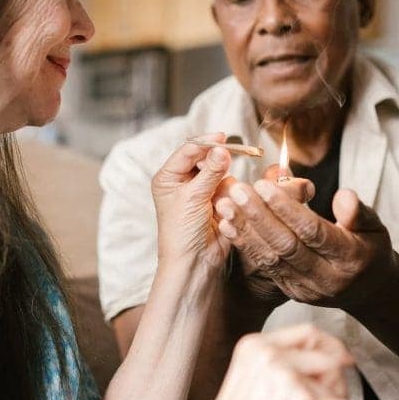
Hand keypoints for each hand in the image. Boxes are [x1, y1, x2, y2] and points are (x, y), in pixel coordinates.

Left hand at [151, 134, 233, 272]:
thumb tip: (222, 149)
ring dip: (223, 186)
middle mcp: (183, 182)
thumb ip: (210, 171)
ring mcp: (201, 192)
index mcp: (168, 177)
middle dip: (217, 166)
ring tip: (218, 205)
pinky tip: (224, 211)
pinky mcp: (217, 202)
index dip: (205, 143)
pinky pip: (230, 189)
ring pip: (221, 174)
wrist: (194, 262)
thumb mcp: (193, 197)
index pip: (188, 151)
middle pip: (206, 159)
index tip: (222, 138)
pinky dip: (230, 197)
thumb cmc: (182, 232)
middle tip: (229, 166)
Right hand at [198, 324, 351, 399]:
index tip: (343, 357)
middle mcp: (271, 358)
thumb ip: (280, 357)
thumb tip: (333, 354)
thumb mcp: (249, 373)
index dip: (331, 345)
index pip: (308, 332)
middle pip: (328, 358)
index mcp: (255, 346)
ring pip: (337, 384)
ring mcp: (290, 381)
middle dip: (333, 381)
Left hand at [215, 180, 396, 309]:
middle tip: (237, 190)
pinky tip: (227, 224)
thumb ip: (358, 212)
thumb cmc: (369, 249)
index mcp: (349, 259)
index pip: (312, 231)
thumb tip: (343, 195)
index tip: (264, 185)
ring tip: (224, 204)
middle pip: (286, 245)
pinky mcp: (290, 291)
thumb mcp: (375, 228)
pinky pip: (264, 266)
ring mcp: (305, 289)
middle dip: (258, 216)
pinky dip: (244, 244)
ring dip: (244, 229)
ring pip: (270, 258)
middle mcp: (325, 278)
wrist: (366, 290)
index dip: (286, 208)